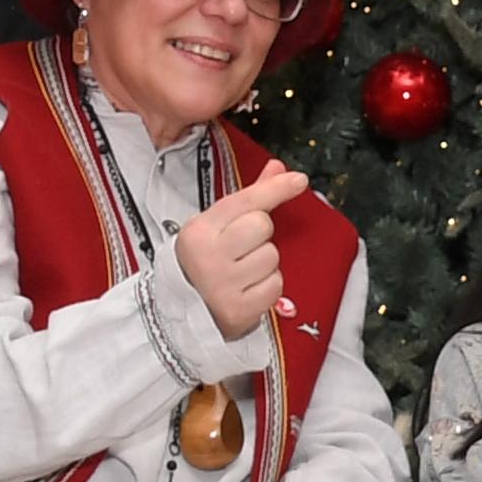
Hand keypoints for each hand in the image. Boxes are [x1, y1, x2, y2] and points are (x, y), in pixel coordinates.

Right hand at [177, 165, 311, 340]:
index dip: (275, 189)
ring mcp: (224, 284)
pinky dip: (267, 287)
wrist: (183, 312)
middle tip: (242, 248)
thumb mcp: (216, 227)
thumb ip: (249, 198)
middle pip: (262, 225)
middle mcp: (209, 256)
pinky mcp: (240, 309)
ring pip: (272, 256)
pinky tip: (247, 289)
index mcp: (199, 231)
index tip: (298, 180)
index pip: (246, 202)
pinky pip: (275, 285)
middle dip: (260, 235)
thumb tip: (277, 169)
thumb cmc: (203, 263)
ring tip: (242, 271)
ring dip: (265, 263)